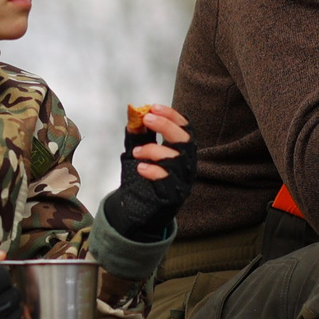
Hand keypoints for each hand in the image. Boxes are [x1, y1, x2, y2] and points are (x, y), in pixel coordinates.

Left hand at [100, 106, 196, 243]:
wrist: (139, 212)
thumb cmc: (143, 180)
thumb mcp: (139, 154)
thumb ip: (137, 136)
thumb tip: (133, 115)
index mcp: (181, 151)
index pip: (185, 128)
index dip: (172, 116)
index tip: (154, 107)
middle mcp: (186, 164)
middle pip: (184, 140)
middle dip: (166, 126)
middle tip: (147, 119)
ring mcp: (182, 180)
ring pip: (175, 159)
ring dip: (154, 150)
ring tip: (136, 152)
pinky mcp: (173, 196)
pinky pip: (167, 180)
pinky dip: (153, 171)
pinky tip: (141, 168)